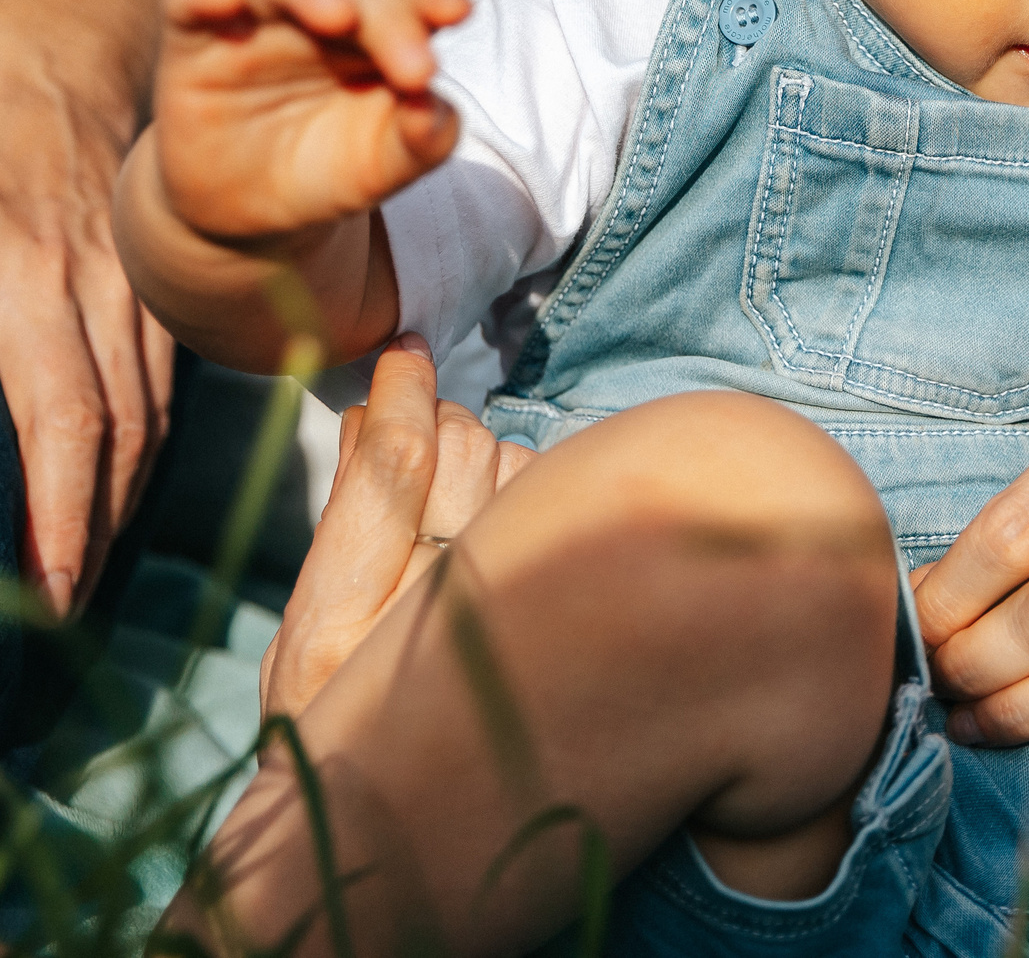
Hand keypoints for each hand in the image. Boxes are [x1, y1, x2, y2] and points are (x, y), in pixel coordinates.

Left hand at [0, 31, 171, 618]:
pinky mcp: (142, 270)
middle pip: (119, 425)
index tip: (57, 586)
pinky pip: (157, 368)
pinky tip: (119, 478)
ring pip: (148, 403)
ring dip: (122, 491)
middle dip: (97, 526)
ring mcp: (127, 274)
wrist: (52, 24)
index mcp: (22, 265)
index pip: (66, 413)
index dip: (67, 508)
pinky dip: (142, 436)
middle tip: (67, 613)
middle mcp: (88, 280)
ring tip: (88, 568)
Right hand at [152, 0, 466, 247]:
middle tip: (416, 70)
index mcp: (380, 32)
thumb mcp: (384, 166)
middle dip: (389, 17)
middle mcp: (322, 11)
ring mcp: (257, 19)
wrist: (251, 214)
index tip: (460, 14)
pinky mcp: (194, 41)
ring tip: (336, 16)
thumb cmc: (331, 171)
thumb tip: (436, 110)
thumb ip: (422, 139)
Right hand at [259, 336, 532, 717]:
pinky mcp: (568, 627)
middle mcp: (426, 623)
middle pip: (464, 456)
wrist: (391, 830)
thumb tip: (373, 413)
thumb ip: (339, 530)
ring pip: (522, 473)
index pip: (392, 470)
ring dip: (494, 464)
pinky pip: (567, 513)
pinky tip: (518, 534)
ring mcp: (506, 623)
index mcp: (335, 628)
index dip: (404, 396)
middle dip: (445, 425)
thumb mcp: (305, 634)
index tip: (404, 353)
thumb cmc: (338, 722)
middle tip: (428, 435)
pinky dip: (542, 500)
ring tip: (464, 505)